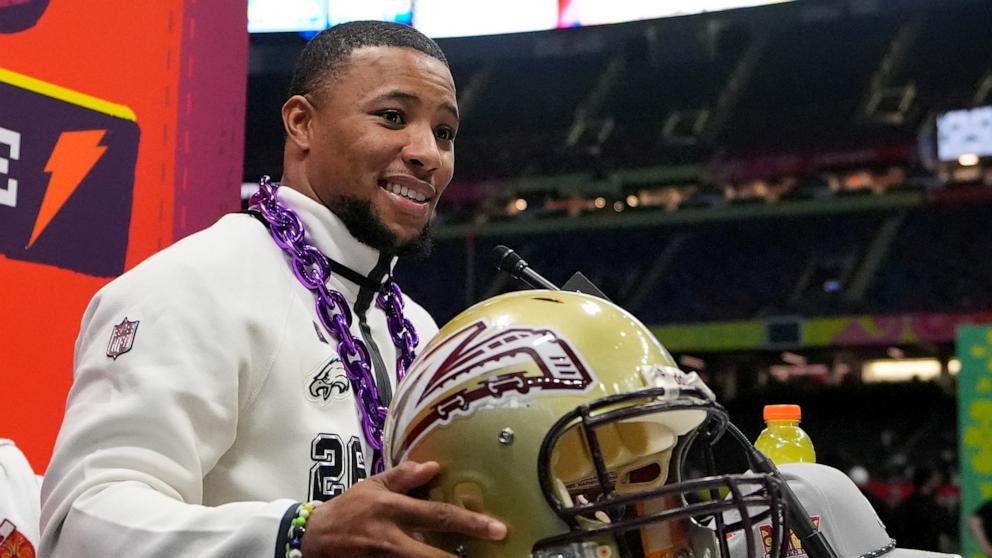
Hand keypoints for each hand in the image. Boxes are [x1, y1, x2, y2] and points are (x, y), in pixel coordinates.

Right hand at [300, 460, 506, 556]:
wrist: (309, 540)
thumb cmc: (345, 510)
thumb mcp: (371, 486)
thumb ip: (402, 477)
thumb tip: (432, 466)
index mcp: (391, 509)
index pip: (438, 516)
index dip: (471, 523)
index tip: (498, 529)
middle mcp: (389, 538)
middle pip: (434, 555)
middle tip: (491, 557)